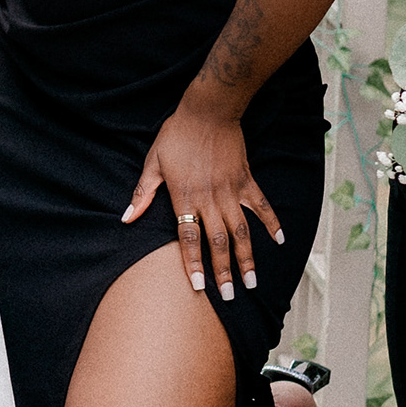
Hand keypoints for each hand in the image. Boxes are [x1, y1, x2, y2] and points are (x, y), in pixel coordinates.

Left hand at [125, 97, 286, 295]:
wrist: (208, 110)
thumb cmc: (177, 135)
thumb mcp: (153, 162)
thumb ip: (142, 194)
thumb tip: (126, 218)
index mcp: (185, 198)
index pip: (188, 239)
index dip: (193, 264)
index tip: (198, 288)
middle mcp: (209, 199)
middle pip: (217, 243)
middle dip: (223, 272)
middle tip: (230, 296)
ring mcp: (231, 191)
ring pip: (241, 231)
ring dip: (247, 257)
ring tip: (252, 282)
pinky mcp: (247, 180)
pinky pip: (261, 206)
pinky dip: (271, 223)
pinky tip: (279, 241)